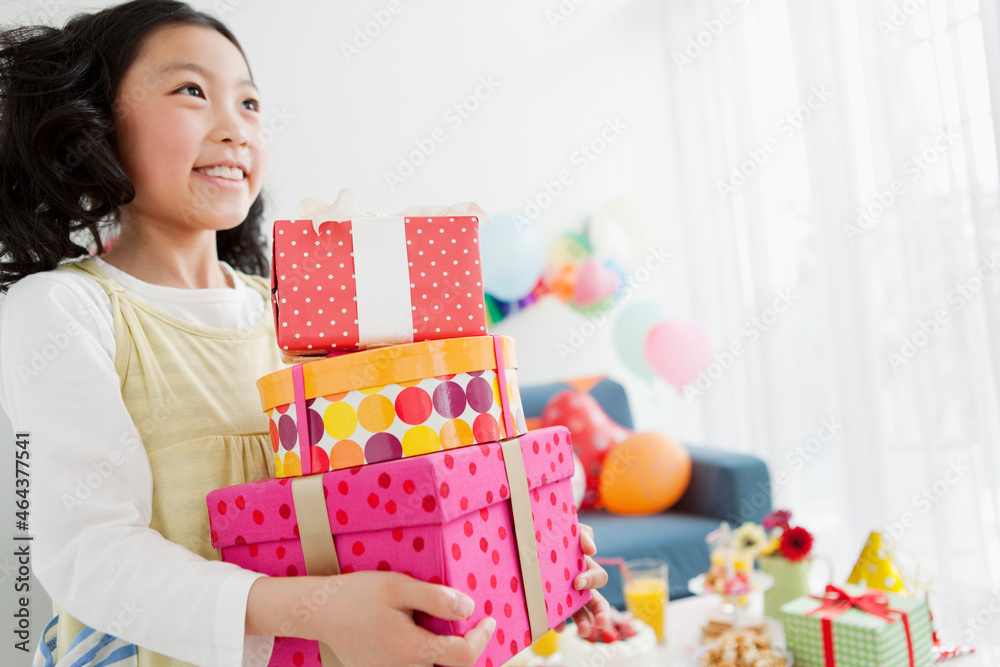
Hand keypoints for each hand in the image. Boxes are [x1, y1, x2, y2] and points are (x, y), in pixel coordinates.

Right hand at [321, 571, 495, 666]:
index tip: (488, 620)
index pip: (464, 656)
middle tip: (467, 624)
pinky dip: (424, 655)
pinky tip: (417, 632)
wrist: (321, 612)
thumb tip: (468, 609)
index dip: (481, 638)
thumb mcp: (399, 587)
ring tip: (440, 626)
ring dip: (444, 652)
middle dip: (465, 648)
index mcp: (412, 650)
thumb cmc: (360, 595)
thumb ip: (436, 599)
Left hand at [554, 523, 610, 636]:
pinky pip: (558, 616)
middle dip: (601, 612)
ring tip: (582, 632)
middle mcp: (576, 583)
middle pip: (596, 601)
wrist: (525, 530)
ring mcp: (563, 595)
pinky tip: (554, 626)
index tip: (577, 583)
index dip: (591, 581)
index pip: (598, 578)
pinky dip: (558, 622)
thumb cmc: (551, 529)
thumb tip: (592, 550)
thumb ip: (582, 533)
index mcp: (583, 566)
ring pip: (580, 613)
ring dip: (584, 623)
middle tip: (601, 622)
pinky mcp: (548, 602)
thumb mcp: (568, 527)